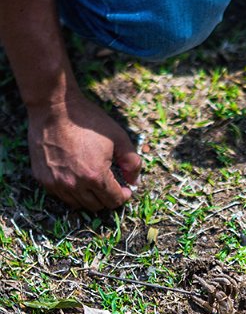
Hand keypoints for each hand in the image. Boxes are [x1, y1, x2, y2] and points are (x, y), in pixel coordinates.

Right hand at [27, 95, 141, 210]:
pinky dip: (71, 191)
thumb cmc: (87, 121)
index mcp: (96, 176)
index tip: (125, 189)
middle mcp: (75, 184)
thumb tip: (135, 182)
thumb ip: (132, 162)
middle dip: (107, 198)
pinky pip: (61, 195)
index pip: (114, 201)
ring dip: (89, 196)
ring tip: (93, 181)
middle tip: (111, 185)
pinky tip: (76, 177)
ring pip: (78, 204)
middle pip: (97, 206)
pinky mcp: (43, 179)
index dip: (123, 196)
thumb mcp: (118, 137)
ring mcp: (57, 183)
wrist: (54, 108)